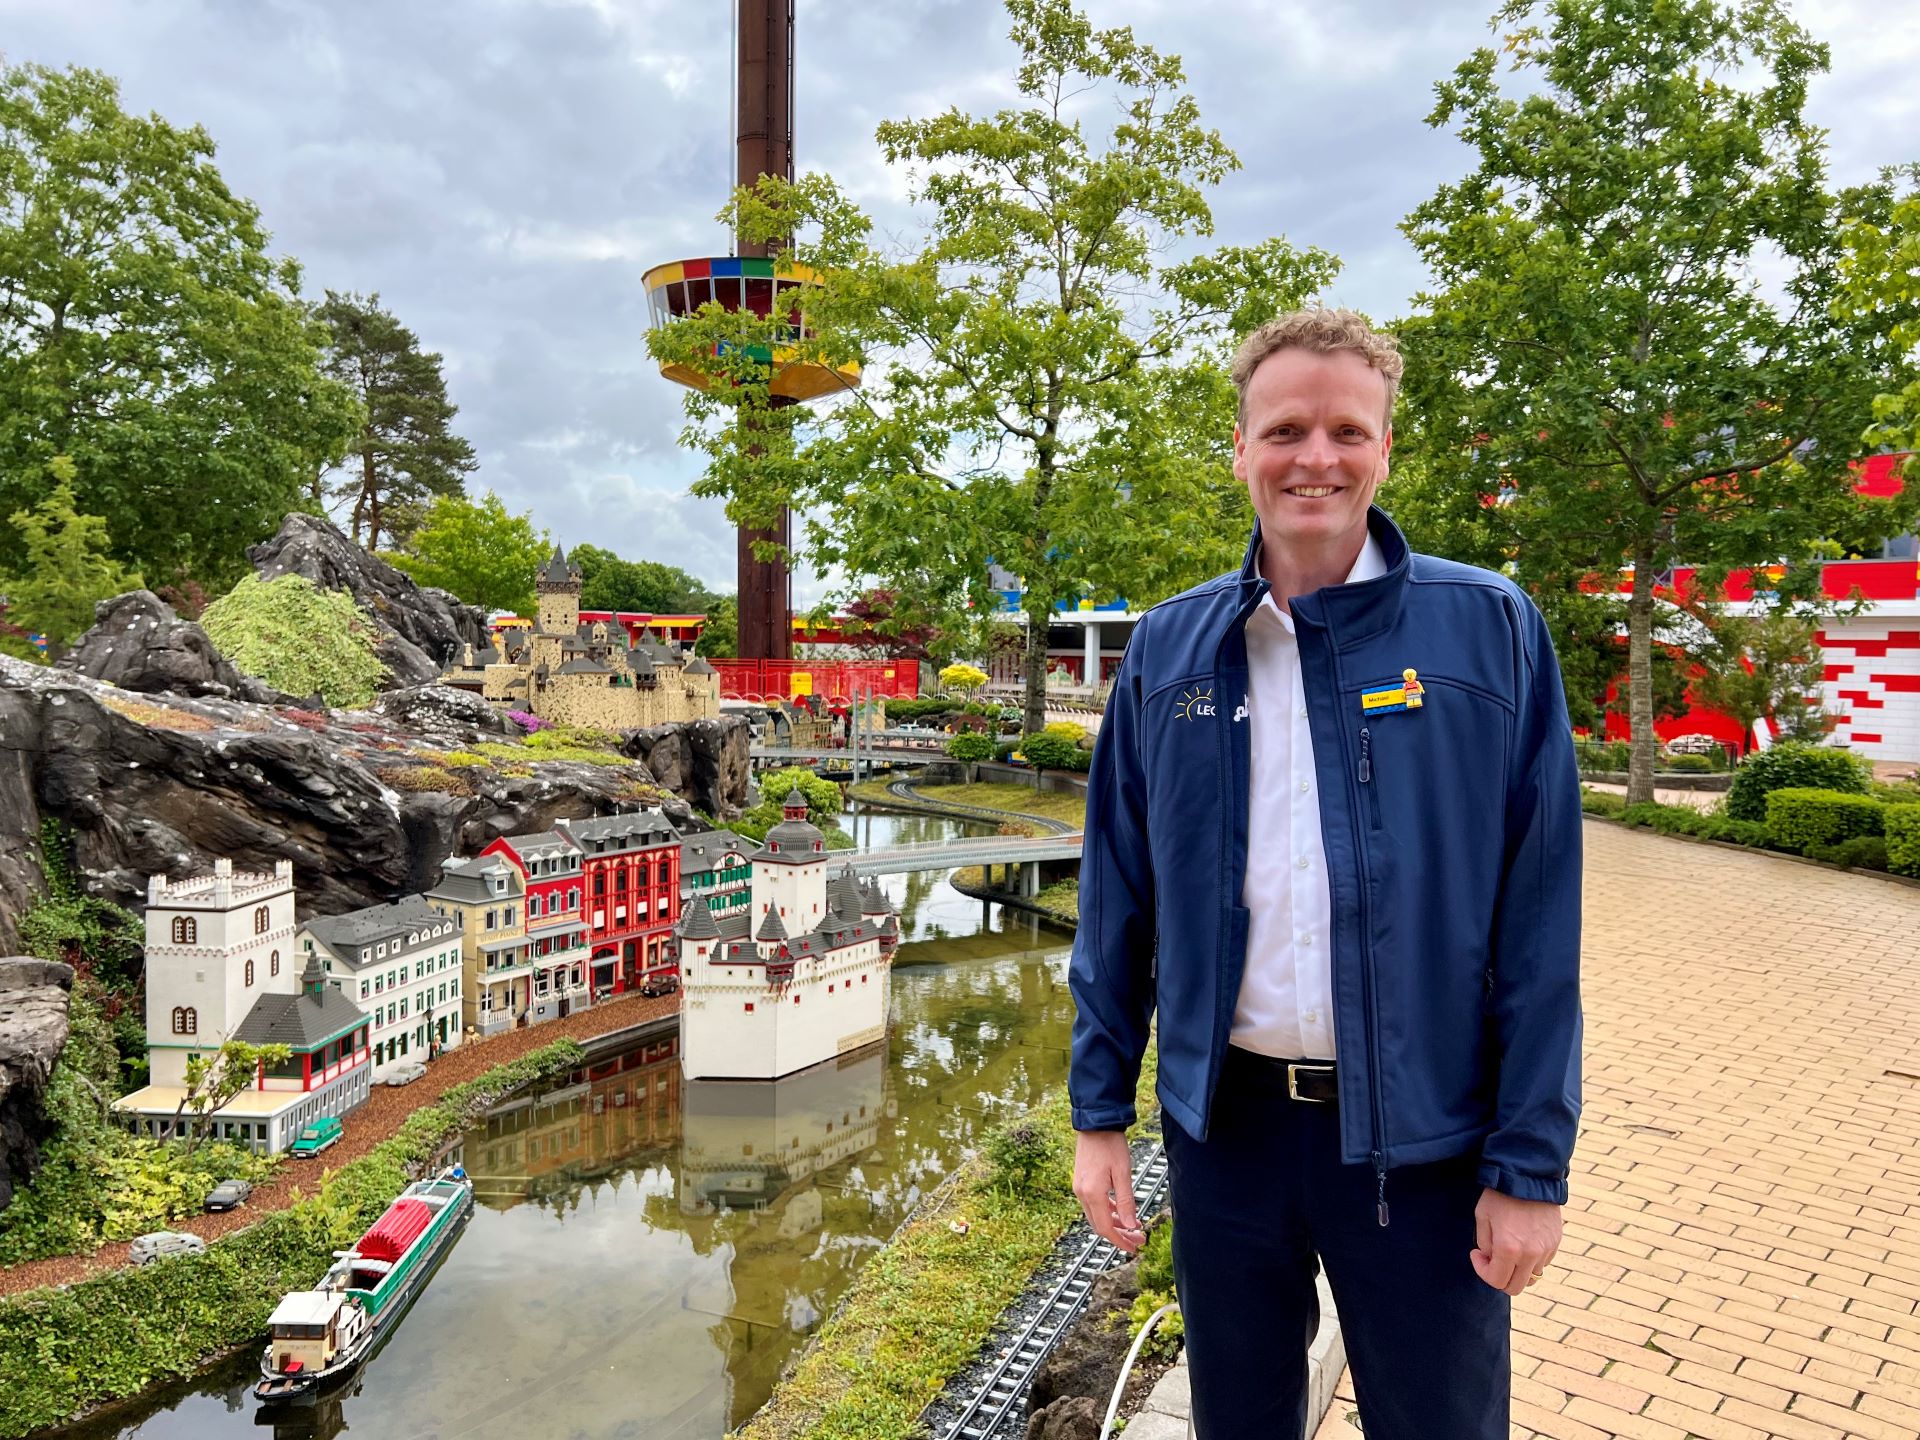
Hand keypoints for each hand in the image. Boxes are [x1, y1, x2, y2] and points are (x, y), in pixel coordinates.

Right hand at [1072, 1129, 1144, 1253]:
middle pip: (1100, 1225)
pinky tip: (1121, 1212)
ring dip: (1114, 1224)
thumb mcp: (1123, 1173)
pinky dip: (1108, 1212)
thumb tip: (1131, 1226)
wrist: (1095, 1124)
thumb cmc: (1111, 1144)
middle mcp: (1082, 1194)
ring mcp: (1080, 1188)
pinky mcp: (1082, 1182)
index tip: (1133, 1248)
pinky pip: (1094, 1205)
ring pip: (1096, 1216)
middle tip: (1138, 1240)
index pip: (1106, 1228)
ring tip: (1133, 1228)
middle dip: (1119, 1235)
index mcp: (1092, 1193)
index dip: (1120, 1241)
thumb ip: (1127, 1201)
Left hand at [1471, 1187, 1561, 1295]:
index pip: (1496, 1281)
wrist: (1529, 1176)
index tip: (1477, 1255)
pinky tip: (1523, 1240)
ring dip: (1517, 1270)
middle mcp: (1530, 1254)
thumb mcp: (1482, 1217)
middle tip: (1491, 1259)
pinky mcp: (1556, 1243)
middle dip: (1500, 1278)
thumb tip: (1491, 1260)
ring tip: (1508, 1249)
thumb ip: (1485, 1244)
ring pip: (1531, 1277)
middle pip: (1516, 1288)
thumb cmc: (1500, 1195)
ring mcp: (1546, 1250)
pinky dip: (1531, 1260)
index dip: (1482, 1271)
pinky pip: (1542, 1263)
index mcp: (1508, 1249)